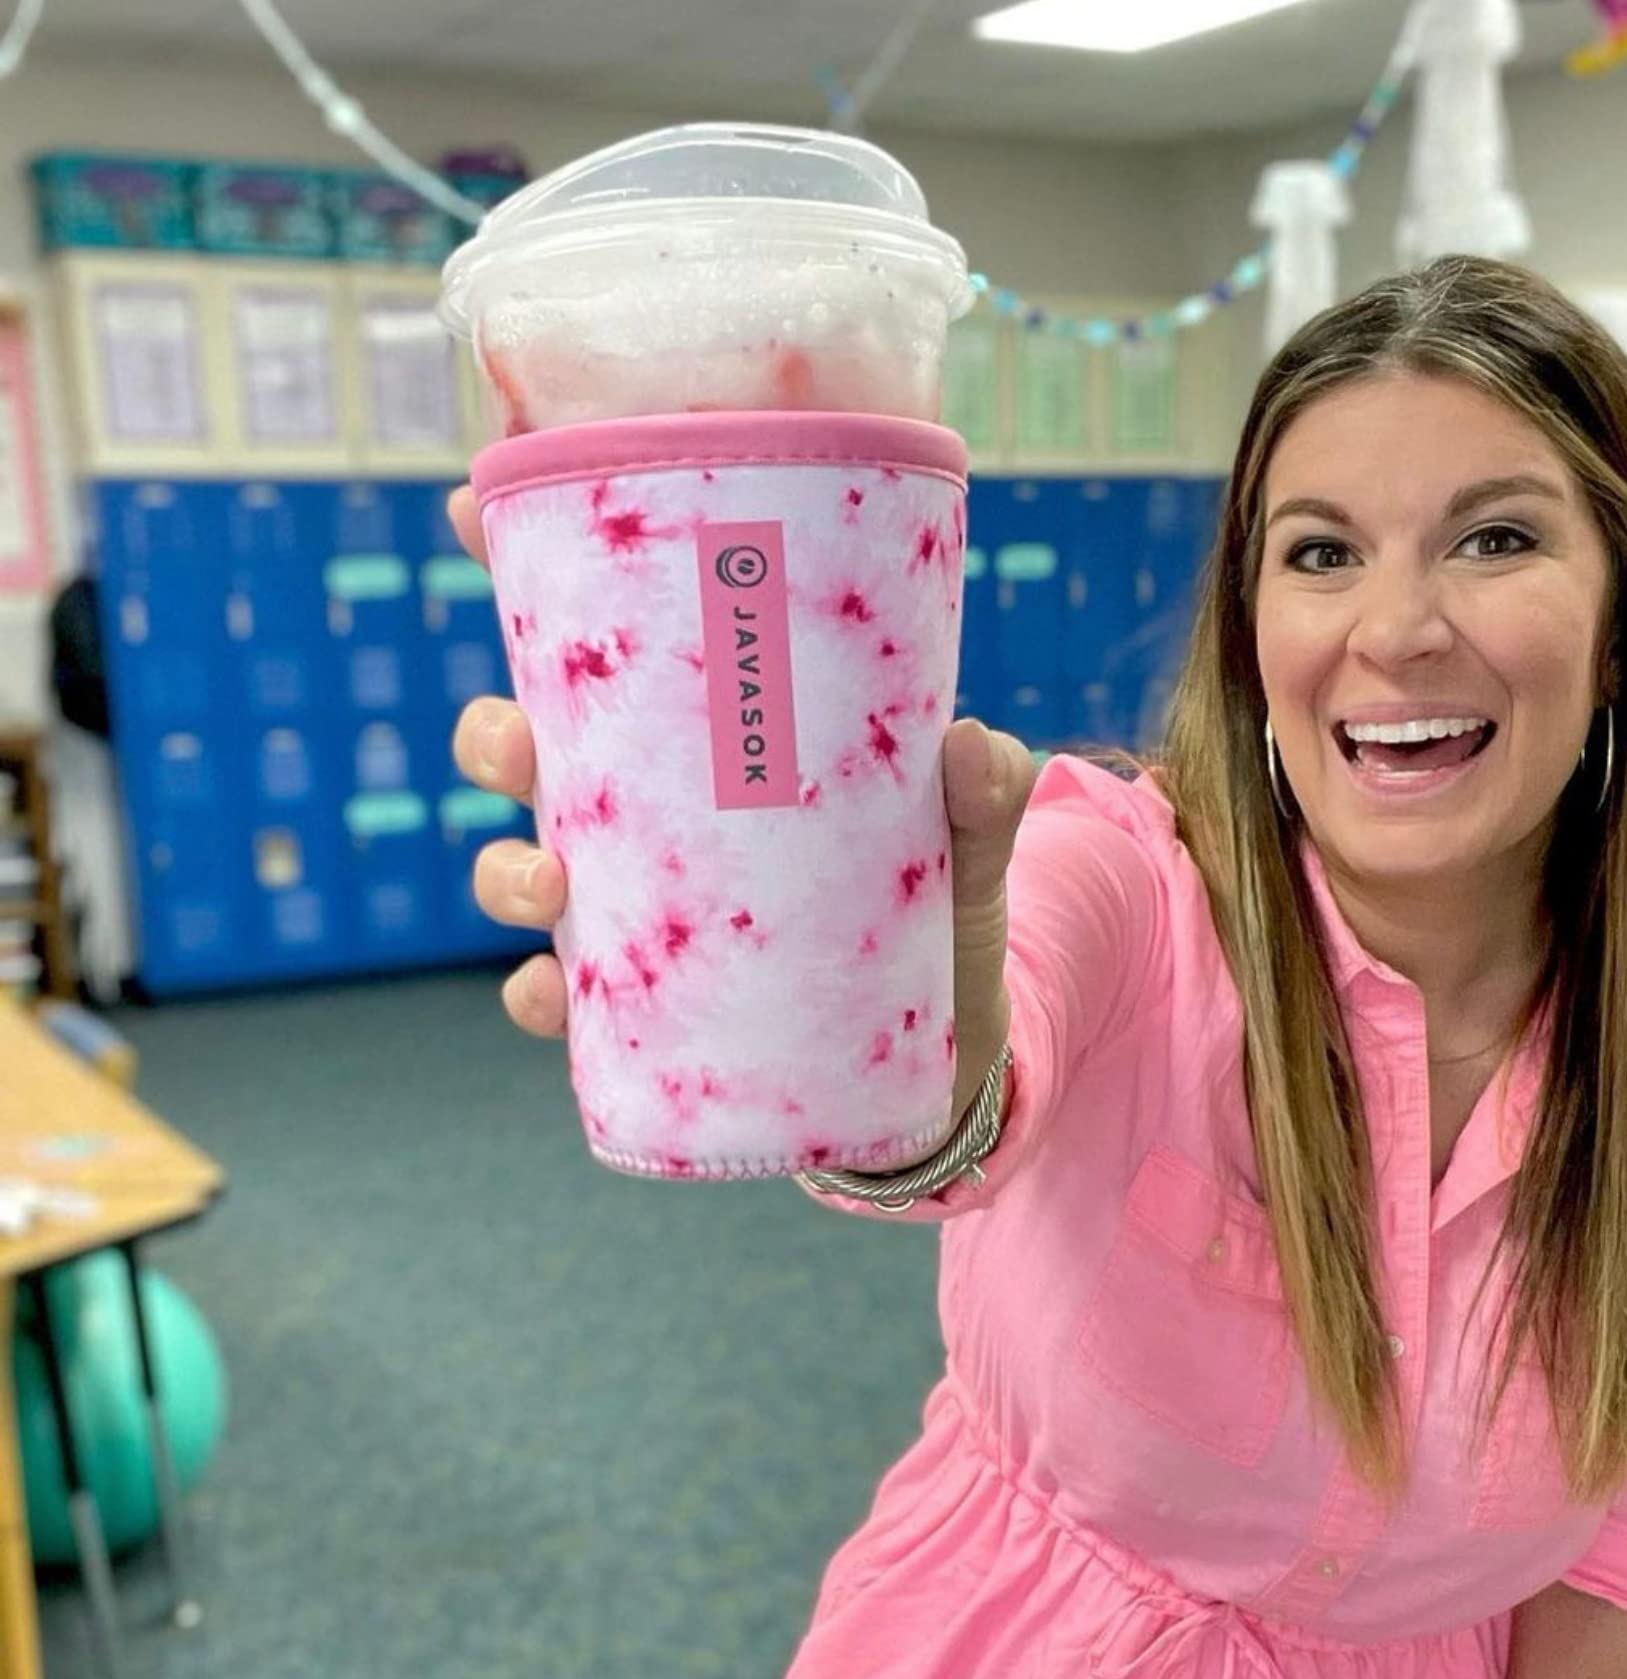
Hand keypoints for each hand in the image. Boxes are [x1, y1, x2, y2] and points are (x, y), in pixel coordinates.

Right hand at [444, 486, 1039, 1096]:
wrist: (943, 1044)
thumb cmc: (939, 908)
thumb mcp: (968, 842)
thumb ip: (981, 796)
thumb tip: (967, 746)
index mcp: (707, 740)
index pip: (606, 645)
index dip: (526, 570)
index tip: (467, 507)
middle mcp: (652, 818)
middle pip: (530, 754)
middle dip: (495, 736)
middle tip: (520, 743)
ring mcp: (640, 912)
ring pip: (524, 871)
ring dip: (507, 871)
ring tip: (548, 882)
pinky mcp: (646, 1007)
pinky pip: (561, 997)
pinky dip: (537, 995)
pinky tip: (552, 992)